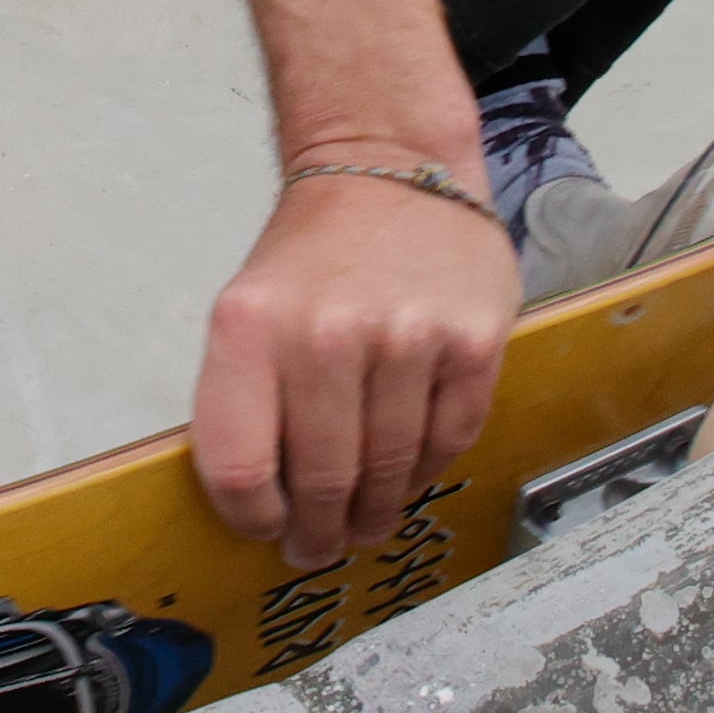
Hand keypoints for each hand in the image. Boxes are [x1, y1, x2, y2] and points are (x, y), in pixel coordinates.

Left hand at [190, 165, 517, 568]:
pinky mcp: (472, 341)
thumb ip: (246, 400)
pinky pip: (447, 440)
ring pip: (388, 471)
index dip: (252, 519)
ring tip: (364, 523)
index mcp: (249, 329)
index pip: (241, 469)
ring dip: (374, 513)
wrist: (391, 165)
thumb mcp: (247, 310)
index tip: (266, 529)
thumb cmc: (314, 253)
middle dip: (319, 531)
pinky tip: (406, 474)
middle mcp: (326, 334)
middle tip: (320, 546)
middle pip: (321, 482)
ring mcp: (406, 338)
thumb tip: (260, 505)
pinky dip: (424, 471)